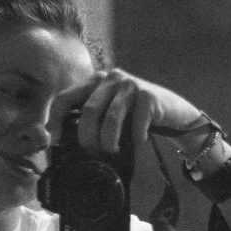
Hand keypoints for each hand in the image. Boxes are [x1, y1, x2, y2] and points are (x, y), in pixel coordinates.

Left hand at [56, 67, 206, 158]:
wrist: (174, 112)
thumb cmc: (136, 116)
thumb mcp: (108, 112)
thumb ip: (87, 118)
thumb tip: (56, 136)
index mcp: (94, 82)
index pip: (65, 97)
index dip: (55, 120)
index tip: (56, 141)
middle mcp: (110, 78)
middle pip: (88, 111)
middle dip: (87, 137)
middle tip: (92, 153)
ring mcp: (130, 85)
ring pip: (111, 118)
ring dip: (109, 141)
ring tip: (112, 151)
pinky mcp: (149, 96)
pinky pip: (136, 123)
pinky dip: (135, 138)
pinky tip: (138, 142)